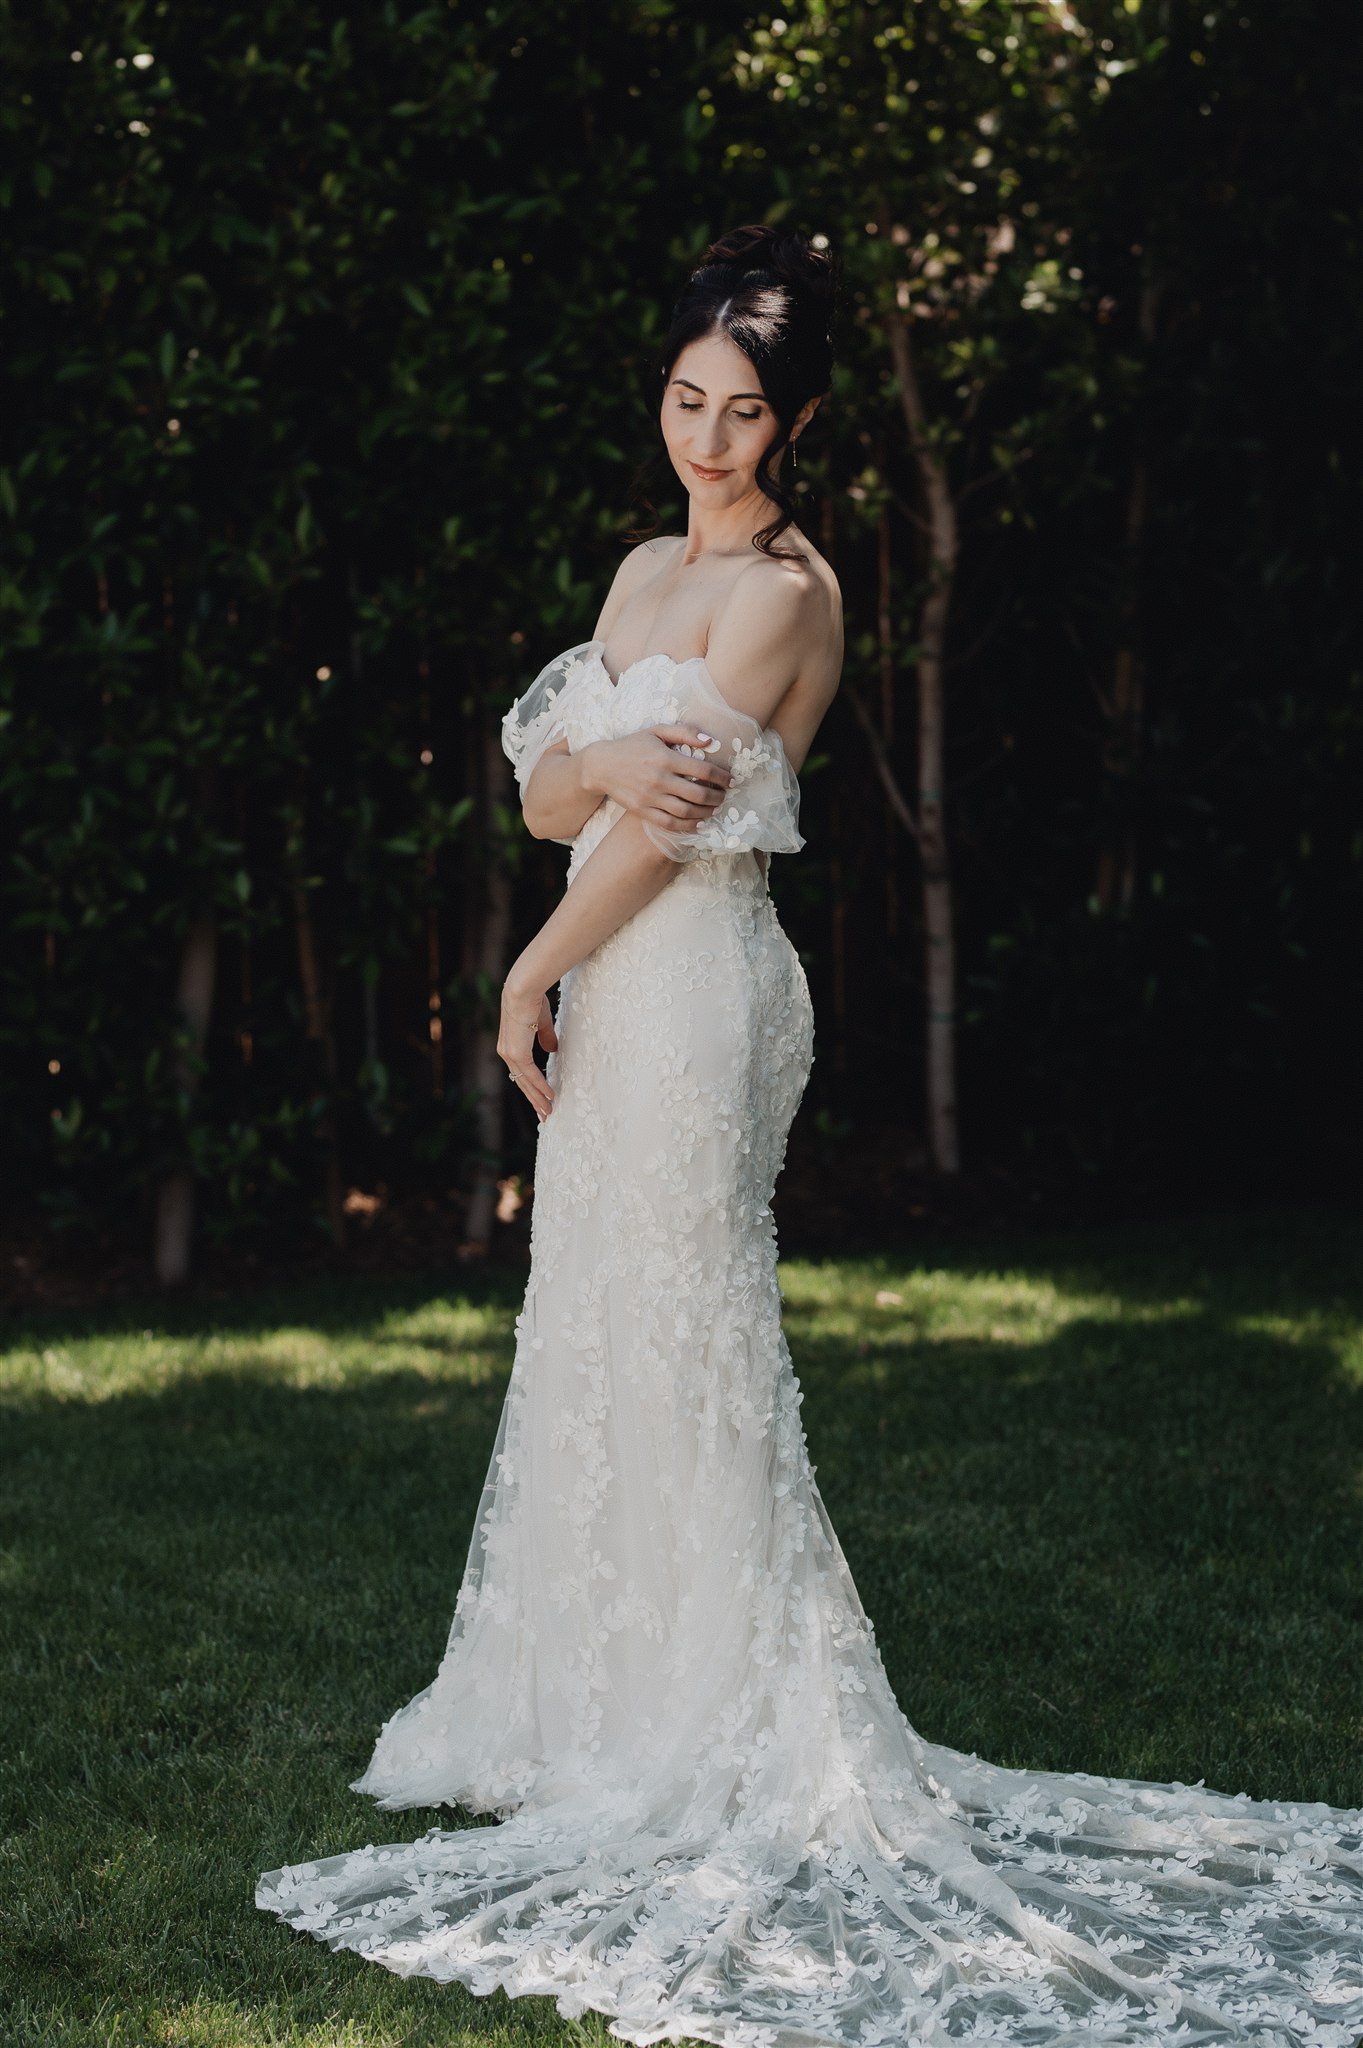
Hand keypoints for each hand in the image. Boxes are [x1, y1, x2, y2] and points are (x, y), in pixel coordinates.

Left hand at [498, 976, 557, 1120]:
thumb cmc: (532, 999)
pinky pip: (531, 1075)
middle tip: (544, 1115)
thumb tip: (552, 1051)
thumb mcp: (541, 1021)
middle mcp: (506, 1052)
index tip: (541, 1098)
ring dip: (538, 1098)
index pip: (521, 1071)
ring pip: (526, 1082)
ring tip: (549, 1112)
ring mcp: (510, 1054)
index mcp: (510, 1044)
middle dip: (534, 1099)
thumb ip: (545, 1037)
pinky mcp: (518, 1053)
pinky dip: (541, 1086)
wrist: (523, 989)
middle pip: (522, 1082)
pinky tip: (550, 1096)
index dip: (531, 1086)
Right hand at [584, 727, 732, 835]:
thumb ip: (684, 732)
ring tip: (715, 809)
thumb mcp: (656, 731)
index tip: (731, 781)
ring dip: (706, 813)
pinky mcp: (643, 811)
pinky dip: (687, 826)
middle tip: (725, 796)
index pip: (703, 770)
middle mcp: (659, 779)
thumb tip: (711, 741)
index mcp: (665, 758)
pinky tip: (698, 823)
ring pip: (686, 812)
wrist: (601, 766)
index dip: (722, 777)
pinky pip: (669, 823)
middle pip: (698, 794)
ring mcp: (650, 797)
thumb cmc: (632, 745)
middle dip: (717, 797)